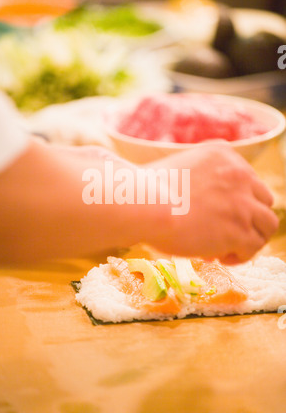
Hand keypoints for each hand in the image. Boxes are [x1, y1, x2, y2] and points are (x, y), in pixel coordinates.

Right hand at [146, 145, 278, 263]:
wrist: (145, 203)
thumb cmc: (146, 189)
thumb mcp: (177, 165)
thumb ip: (196, 176)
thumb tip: (198, 207)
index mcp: (223, 154)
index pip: (247, 180)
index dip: (237, 202)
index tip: (221, 216)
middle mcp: (239, 175)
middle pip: (264, 200)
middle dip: (249, 218)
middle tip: (229, 233)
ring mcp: (242, 203)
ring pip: (267, 225)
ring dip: (250, 238)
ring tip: (228, 249)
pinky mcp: (239, 230)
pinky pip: (254, 247)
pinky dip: (241, 255)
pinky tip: (220, 258)